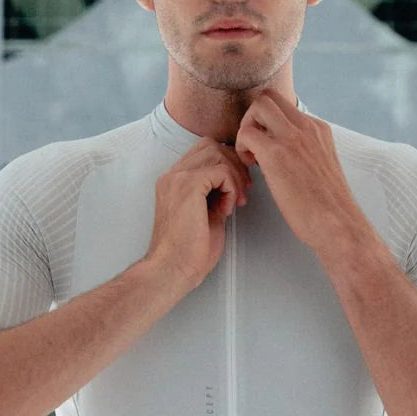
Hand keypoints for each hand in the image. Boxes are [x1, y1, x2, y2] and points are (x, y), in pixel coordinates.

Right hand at [144, 137, 252, 291]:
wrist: (172, 270)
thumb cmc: (189, 251)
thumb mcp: (206, 213)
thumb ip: (215, 193)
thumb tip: (235, 182)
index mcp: (174, 180)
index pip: (204, 151)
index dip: (227, 164)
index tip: (238, 189)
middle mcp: (172, 175)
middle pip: (212, 146)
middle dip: (235, 166)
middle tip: (243, 193)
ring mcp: (177, 178)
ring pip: (218, 153)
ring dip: (235, 176)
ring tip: (236, 202)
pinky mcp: (188, 186)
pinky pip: (220, 171)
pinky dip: (231, 187)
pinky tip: (227, 209)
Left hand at [234, 89, 370, 255]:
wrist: (338, 224)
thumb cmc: (328, 206)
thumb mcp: (322, 166)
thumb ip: (306, 152)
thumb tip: (285, 154)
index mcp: (318, 130)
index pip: (284, 106)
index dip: (268, 123)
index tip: (267, 145)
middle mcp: (307, 127)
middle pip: (269, 97)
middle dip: (253, 118)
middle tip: (253, 145)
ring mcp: (293, 138)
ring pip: (257, 106)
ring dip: (246, 129)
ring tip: (252, 156)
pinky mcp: (277, 154)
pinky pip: (247, 133)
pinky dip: (241, 148)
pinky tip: (252, 167)